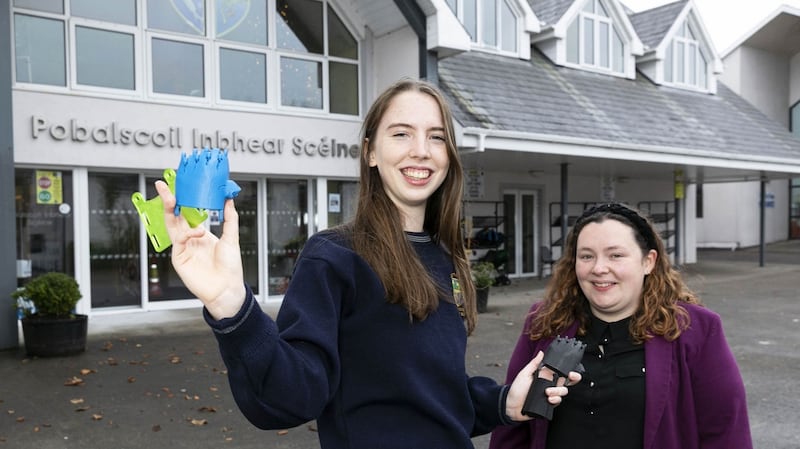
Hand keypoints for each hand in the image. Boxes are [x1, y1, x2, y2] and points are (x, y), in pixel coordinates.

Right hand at [155, 180, 245, 318]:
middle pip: (175, 216)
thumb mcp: (231, 238)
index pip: (188, 213)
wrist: (226, 288)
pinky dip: (188, 233)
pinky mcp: (179, 258)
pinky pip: (179, 240)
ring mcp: (183, 248)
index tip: (180, 186)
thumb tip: (229, 199)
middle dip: (168, 200)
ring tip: (170, 197)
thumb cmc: (230, 267)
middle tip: (162, 185)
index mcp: (200, 234)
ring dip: (169, 210)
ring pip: (171, 225)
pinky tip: (199, 232)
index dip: (183, 200)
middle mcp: (190, 239)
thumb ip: (229, 218)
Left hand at [505, 351, 581, 421]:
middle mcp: (550, 384)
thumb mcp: (524, 374)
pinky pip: (558, 401)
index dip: (569, 370)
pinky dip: (555, 400)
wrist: (511, 406)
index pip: (561, 371)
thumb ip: (534, 364)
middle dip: (573, 379)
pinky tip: (548, 399)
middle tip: (567, 378)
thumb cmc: (517, 389)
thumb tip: (541, 353)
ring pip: (563, 391)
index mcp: (545, 376)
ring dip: (558, 391)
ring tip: (547, 392)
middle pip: (567, 381)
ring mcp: (550, 394)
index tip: (571, 370)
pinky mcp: (549, 404)